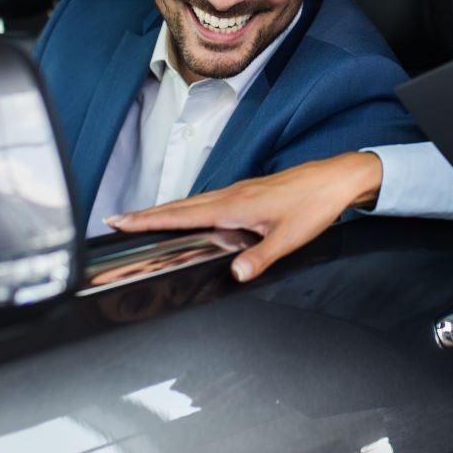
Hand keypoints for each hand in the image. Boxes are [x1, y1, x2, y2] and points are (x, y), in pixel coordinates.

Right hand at [105, 151, 383, 281]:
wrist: (336, 179)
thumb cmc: (314, 204)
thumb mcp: (289, 238)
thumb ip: (260, 257)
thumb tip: (236, 274)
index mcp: (234, 205)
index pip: (181, 214)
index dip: (149, 220)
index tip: (121, 222)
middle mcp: (231, 194)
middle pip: (178, 206)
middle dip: (145, 215)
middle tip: (116, 221)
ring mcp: (238, 191)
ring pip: (192, 202)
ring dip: (164, 211)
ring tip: (141, 220)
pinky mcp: (248, 192)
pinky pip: (207, 201)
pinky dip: (187, 208)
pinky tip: (188, 216)